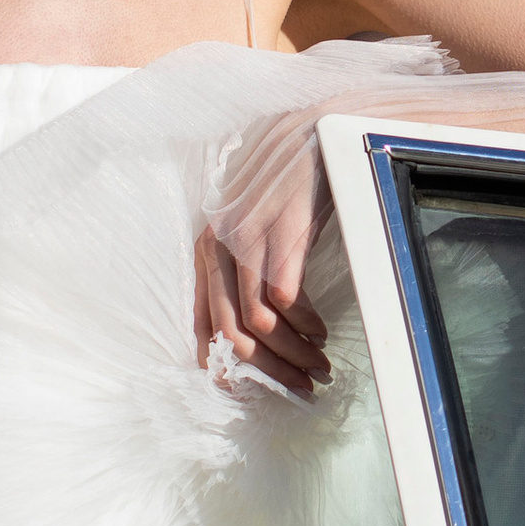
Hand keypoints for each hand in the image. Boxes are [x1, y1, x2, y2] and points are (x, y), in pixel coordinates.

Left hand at [192, 144, 332, 402]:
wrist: (309, 133)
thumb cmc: (284, 188)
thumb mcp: (253, 230)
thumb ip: (245, 272)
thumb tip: (256, 326)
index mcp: (207, 252)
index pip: (203, 326)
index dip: (225, 366)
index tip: (252, 392)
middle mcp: (218, 248)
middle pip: (235, 333)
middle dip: (270, 369)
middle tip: (302, 386)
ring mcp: (248, 241)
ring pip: (261, 323)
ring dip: (293, 353)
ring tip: (319, 364)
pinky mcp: (281, 235)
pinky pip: (287, 299)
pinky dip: (305, 324)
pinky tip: (321, 331)